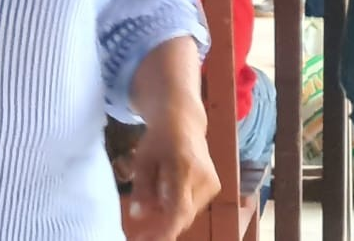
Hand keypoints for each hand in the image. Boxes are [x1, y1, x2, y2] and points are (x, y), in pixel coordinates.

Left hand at [122, 106, 218, 240]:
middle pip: (183, 214)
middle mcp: (203, 178)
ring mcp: (212, 183)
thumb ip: (141, 188)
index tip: (149, 240)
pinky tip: (165, 195)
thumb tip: (138, 215)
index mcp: (183, 168)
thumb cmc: (157, 140)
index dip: (165, 229)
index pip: (178, 208)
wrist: (183, 123)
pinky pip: (194, 205)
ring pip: (189, 212)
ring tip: (151, 202)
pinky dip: (178, 206)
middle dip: (162, 226)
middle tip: (141, 235)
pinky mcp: (215, 186)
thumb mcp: (142, 160)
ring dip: (169, 214)